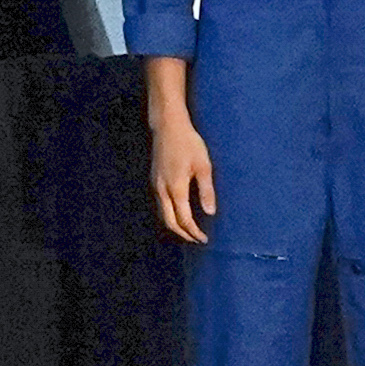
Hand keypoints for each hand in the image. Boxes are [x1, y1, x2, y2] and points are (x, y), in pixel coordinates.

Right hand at [150, 108, 217, 243]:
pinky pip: (160, 204)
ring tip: (189, 229)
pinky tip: (179, 212)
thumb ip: (206, 191)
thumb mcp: (203, 166)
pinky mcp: (154, 178)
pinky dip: (169, 214)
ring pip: (162, 213)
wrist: (167, 126)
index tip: (204, 239)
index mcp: (176, 188)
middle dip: (182, 233)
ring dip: (175, 224)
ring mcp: (156, 184)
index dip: (194, 232)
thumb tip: (210, 213)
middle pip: (169, 221)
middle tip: (196, 239)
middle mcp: (162, 189)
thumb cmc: (188, 143)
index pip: (184, 219)